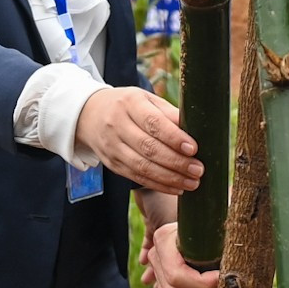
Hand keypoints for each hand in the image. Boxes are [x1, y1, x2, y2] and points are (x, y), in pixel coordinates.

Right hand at [76, 87, 202, 192]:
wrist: (90, 114)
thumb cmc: (129, 105)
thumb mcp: (147, 99)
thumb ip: (169, 113)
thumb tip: (196, 128)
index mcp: (129, 104)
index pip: (153, 122)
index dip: (173, 137)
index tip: (193, 148)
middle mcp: (117, 126)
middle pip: (148, 148)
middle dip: (176, 162)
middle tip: (198, 170)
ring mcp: (112, 147)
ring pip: (142, 167)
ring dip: (170, 178)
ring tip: (192, 182)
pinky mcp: (112, 164)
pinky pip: (137, 177)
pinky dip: (159, 185)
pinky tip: (178, 188)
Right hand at [140, 220, 220, 287]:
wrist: (211, 226)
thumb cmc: (218, 225)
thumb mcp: (216, 224)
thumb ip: (218, 234)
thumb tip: (232, 257)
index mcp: (164, 239)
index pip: (176, 275)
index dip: (202, 283)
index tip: (223, 279)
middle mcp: (156, 258)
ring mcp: (157, 277)